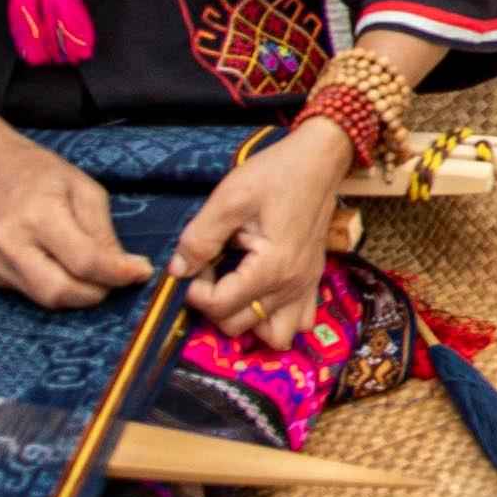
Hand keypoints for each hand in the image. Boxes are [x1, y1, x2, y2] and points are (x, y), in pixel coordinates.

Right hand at [0, 138, 155, 312]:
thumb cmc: (44, 176)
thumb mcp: (85, 190)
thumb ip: (104, 233)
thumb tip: (127, 270)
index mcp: (38, 214)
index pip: (83, 261)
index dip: (117, 273)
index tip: (141, 272)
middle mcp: (9, 242)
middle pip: (61, 291)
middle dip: (97, 292)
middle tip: (115, 278)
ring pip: (47, 299)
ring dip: (78, 292)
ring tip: (90, 270)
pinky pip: (31, 294)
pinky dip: (55, 285)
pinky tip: (56, 263)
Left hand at [168, 126, 350, 345]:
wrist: (318, 161)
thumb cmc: (273, 175)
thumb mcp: (227, 199)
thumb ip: (199, 239)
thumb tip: (177, 270)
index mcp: (271, 268)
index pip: (220, 306)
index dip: (196, 291)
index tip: (195, 264)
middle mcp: (292, 287)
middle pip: (240, 325)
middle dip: (215, 304)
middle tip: (211, 270)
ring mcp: (306, 287)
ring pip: (274, 336)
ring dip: (249, 321)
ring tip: (236, 292)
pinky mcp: (312, 281)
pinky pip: (300, 323)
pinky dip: (278, 318)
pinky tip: (263, 295)